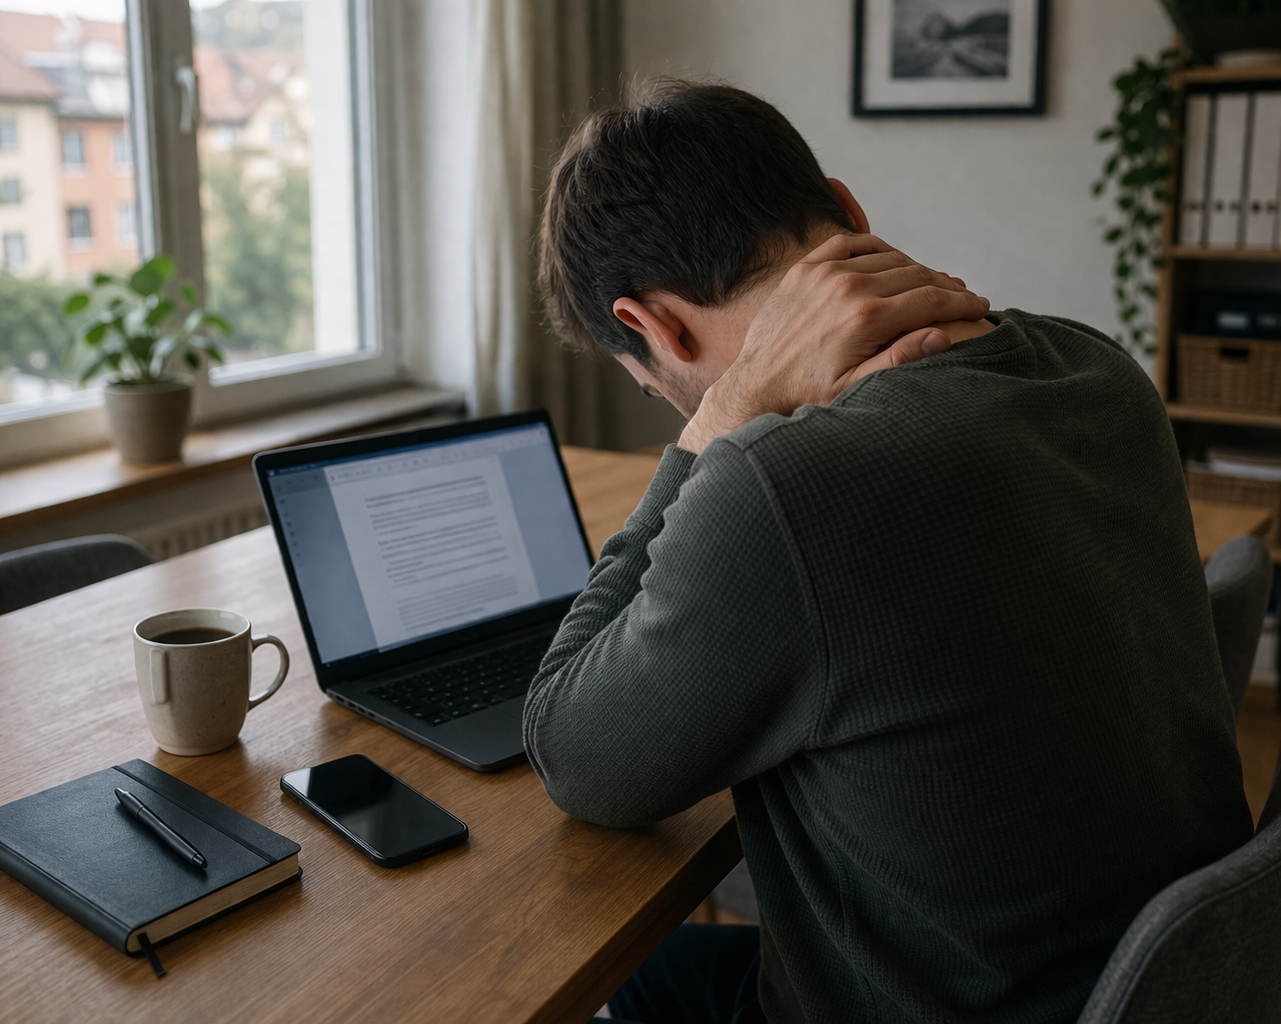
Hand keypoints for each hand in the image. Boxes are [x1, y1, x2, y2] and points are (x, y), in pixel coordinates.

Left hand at [678, 234, 988, 453]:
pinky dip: (876, 248)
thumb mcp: (856, 388)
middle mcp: (846, 287)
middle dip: (945, 286)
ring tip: (933, 282)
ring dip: (915, 268)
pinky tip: (892, 260)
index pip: (930, 300)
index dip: (962, 303)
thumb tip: (942, 335)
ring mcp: (822, 273)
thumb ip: (899, 359)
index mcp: (865, 318)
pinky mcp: (804, 269)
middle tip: (964, 295)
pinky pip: (850, 243)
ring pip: (887, 258)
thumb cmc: (809, 394)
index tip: (982, 306)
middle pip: (915, 275)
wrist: (756, 385)